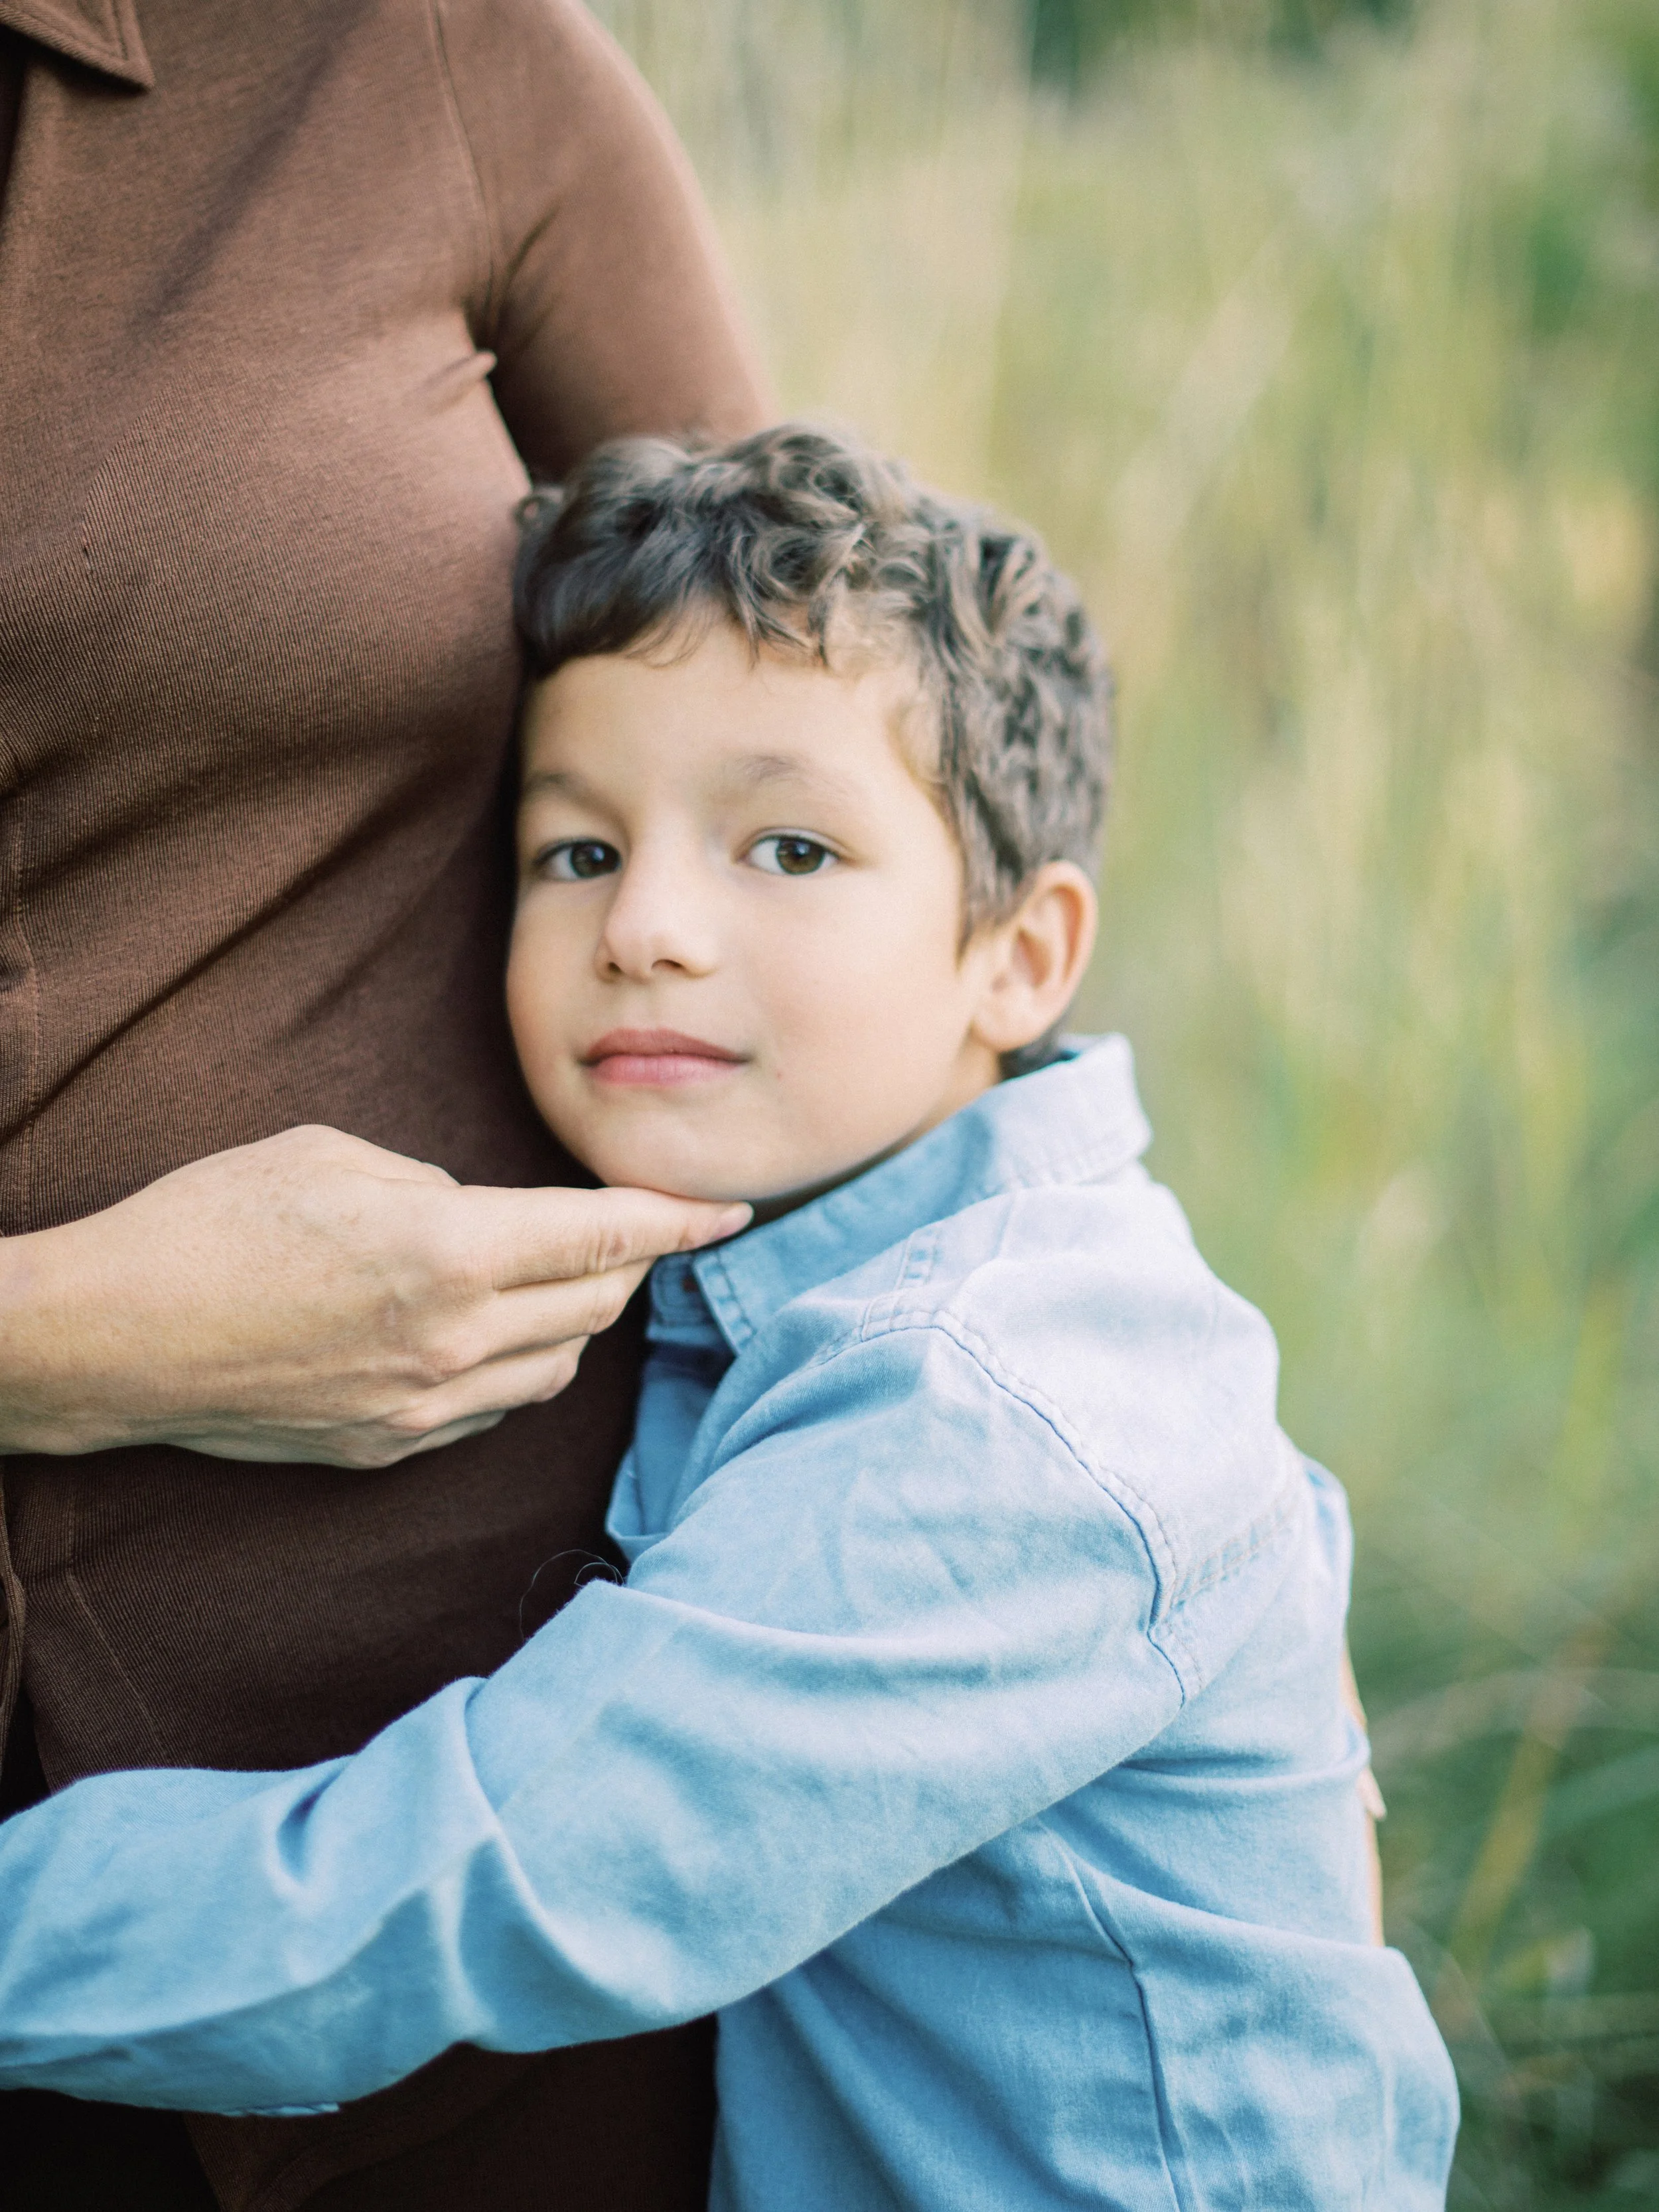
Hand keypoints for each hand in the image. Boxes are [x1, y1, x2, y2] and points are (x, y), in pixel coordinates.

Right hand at [0, 1126, 746, 1467]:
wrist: (112, 1338)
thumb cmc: (213, 1222)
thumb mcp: (337, 1157)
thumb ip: (440, 1188)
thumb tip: (487, 1218)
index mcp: (451, 1251)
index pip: (609, 1237)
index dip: (681, 1221)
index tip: (732, 1212)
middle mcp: (454, 1340)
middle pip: (599, 1308)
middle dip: (633, 1263)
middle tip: (625, 1229)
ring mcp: (423, 1408)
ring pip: (559, 1369)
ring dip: (580, 1323)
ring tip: (558, 1281)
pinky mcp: (389, 1449)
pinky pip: (497, 1411)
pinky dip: (520, 1369)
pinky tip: (492, 1335)